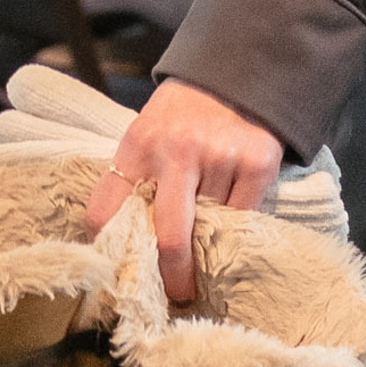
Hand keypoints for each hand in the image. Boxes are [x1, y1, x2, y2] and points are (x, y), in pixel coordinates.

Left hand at [84, 77, 282, 303]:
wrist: (234, 72)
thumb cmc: (182, 116)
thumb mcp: (146, 136)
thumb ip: (135, 181)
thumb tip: (121, 246)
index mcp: (138, 144)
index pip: (107, 211)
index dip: (112, 250)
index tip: (123, 274)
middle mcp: (178, 149)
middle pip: (170, 237)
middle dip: (174, 277)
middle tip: (178, 294)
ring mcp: (220, 154)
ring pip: (211, 228)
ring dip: (209, 239)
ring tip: (209, 231)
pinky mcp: (257, 161)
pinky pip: (243, 217)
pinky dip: (237, 223)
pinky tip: (232, 212)